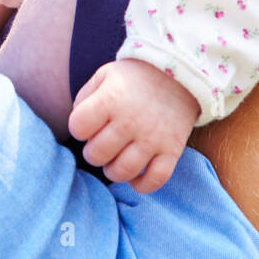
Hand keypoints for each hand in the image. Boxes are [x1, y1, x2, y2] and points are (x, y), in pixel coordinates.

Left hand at [67, 58, 199, 193]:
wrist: (180, 74)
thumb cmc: (136, 77)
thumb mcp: (106, 75)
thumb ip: (84, 98)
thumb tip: (78, 128)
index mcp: (111, 99)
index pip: (77, 127)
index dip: (78, 128)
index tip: (88, 123)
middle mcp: (131, 120)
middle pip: (96, 154)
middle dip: (93, 152)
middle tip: (101, 143)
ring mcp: (153, 137)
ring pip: (122, 172)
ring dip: (113, 170)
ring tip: (115, 158)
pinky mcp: (172, 149)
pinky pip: (155, 180)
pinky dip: (142, 184)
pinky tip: (136, 175)